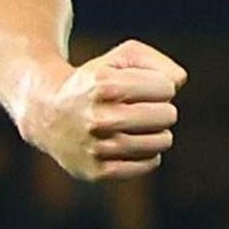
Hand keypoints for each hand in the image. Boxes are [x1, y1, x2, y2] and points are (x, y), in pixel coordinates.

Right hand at [17, 40, 185, 181]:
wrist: (48, 113)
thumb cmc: (96, 82)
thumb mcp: (120, 57)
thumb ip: (156, 62)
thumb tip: (179, 81)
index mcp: (105, 86)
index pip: (166, 87)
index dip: (159, 86)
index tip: (141, 88)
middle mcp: (100, 118)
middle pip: (168, 115)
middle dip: (160, 109)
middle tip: (140, 108)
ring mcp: (98, 148)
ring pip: (162, 141)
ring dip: (156, 132)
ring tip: (136, 126)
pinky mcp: (98, 171)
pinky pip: (149, 163)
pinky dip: (147, 153)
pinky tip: (129, 143)